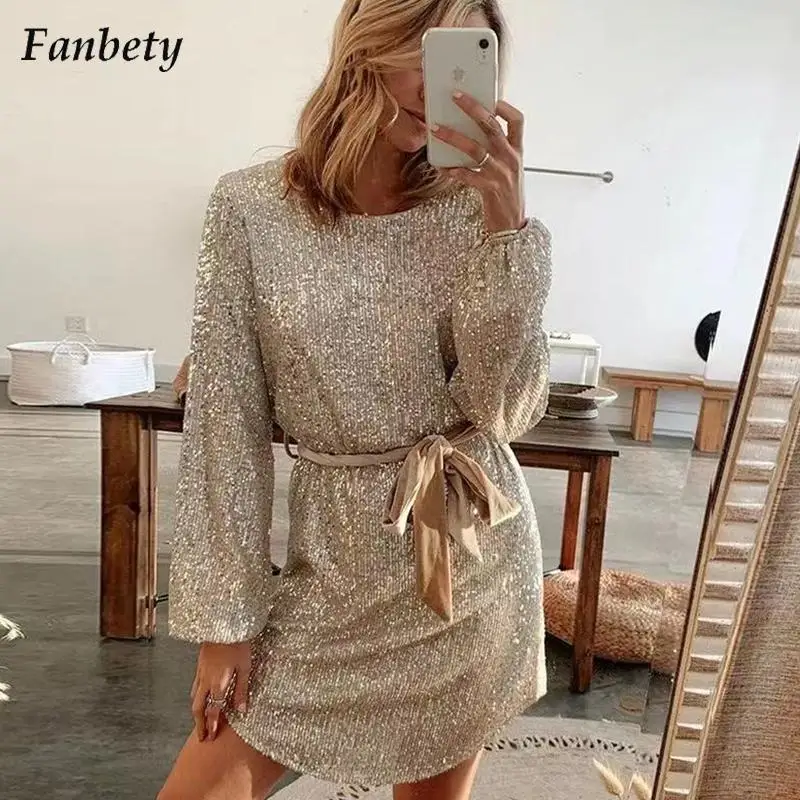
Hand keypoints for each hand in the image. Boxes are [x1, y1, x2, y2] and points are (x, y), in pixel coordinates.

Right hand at [190, 641, 251, 741]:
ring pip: (194, 697)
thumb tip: (241, 710)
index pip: (213, 710)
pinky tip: (200, 696)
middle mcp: (206, 680)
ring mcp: (200, 672)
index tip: (211, 737)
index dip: (211, 725)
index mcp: (218, 683)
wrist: (223, 623)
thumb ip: (242, 689)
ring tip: (199, 720)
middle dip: (199, 723)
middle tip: (201, 736)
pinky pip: (194, 686)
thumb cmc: (237, 644)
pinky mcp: (200, 664)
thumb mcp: (245, 667)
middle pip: (198, 707)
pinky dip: (195, 697)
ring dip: (196, 711)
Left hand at [431, 93, 524, 232]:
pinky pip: (468, 175)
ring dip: (454, 137)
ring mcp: (501, 174)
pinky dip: (453, 170)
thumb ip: (496, 151)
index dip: (504, 106)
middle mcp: (511, 159)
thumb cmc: (504, 195)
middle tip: (455, 96)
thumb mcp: (507, 169)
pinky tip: (441, 166)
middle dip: (473, 108)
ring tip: (435, 129)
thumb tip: (470, 132)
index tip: (490, 96)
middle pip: (492, 127)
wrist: (510, 227)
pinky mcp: (490, 189)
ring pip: (476, 149)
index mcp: (517, 151)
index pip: (518, 120)